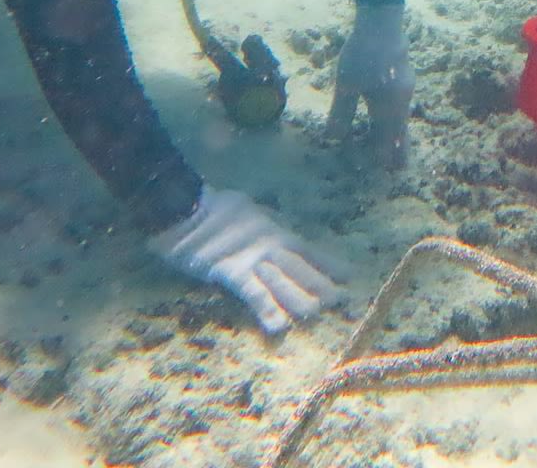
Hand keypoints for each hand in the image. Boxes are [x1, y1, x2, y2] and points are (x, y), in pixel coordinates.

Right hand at [150, 186, 343, 333]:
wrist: (186, 209)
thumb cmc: (214, 210)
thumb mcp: (249, 212)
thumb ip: (265, 226)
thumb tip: (276, 235)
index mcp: (275, 231)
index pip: (308, 249)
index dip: (328, 262)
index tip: (350, 274)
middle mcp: (270, 244)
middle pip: (300, 266)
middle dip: (319, 283)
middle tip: (341, 300)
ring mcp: (252, 258)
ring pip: (281, 280)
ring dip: (298, 298)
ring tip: (316, 314)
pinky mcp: (231, 271)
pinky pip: (252, 293)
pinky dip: (266, 309)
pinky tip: (278, 326)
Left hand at [330, 2, 414, 160]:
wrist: (382, 20)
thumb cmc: (362, 53)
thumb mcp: (347, 85)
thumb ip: (341, 113)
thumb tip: (333, 139)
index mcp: (389, 106)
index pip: (387, 137)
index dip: (384, 154)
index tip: (384, 172)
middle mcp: (402, 100)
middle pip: (400, 130)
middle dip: (398, 149)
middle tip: (400, 170)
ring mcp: (405, 87)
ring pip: (402, 117)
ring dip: (397, 134)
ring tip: (396, 148)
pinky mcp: (403, 77)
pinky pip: (401, 106)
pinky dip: (396, 119)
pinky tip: (390, 118)